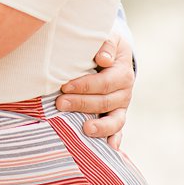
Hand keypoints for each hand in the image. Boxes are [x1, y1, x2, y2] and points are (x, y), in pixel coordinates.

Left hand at [58, 31, 134, 147]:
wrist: (114, 50)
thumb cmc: (105, 42)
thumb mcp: (109, 36)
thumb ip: (105, 44)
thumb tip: (103, 59)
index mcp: (122, 72)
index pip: (105, 82)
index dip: (85, 85)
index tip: (64, 85)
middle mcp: (124, 91)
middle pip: (105, 101)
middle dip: (82, 103)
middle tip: (59, 104)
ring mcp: (121, 105)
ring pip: (116, 119)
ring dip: (101, 126)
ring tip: (85, 129)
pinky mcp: (117, 114)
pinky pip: (119, 129)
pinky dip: (115, 139)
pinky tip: (110, 148)